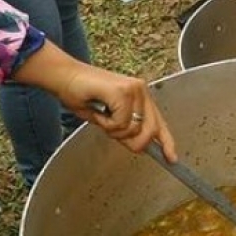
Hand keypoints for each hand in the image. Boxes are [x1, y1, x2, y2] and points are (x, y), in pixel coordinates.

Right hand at [11, 41, 176, 161]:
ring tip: (101, 116)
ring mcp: (134, 90)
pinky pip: (121, 124)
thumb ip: (126, 130)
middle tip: (113, 134)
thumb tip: (138, 145)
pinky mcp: (123, 92)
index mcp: (140, 96)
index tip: (172, 159)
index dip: (166, 142)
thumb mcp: (108, 118)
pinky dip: (106, 124)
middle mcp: (141, 91)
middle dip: (134, 142)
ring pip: (134, 129)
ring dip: (114, 131)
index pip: (159, 122)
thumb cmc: (82, 95)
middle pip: (151, 130)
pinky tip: (98, 111)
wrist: (63, 76)